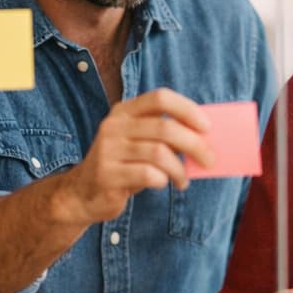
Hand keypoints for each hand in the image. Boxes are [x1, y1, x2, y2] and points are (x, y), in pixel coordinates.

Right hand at [56, 88, 213, 225]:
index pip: (160, 98)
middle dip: (195, 145)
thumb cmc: (123, 167)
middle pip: (165, 128)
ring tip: (183, 180)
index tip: (207, 127)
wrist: (83, 194)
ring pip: (159, 153)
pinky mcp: (107, 174)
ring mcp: (108, 149)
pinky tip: (166, 185)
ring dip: (180, 169)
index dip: (187, 109)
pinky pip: (147, 174)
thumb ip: (164, 137)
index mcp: (124, 112)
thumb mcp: (140, 144)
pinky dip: (164, 180)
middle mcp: (114, 126)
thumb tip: (205, 139)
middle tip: (209, 160)